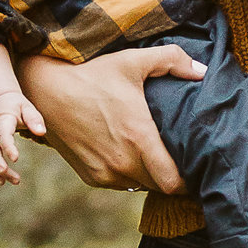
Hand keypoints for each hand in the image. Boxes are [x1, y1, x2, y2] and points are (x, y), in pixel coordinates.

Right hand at [0, 87, 47, 185]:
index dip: (8, 147)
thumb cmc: (16, 105)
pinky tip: (2, 181)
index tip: (16, 159)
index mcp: (2, 120)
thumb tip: (41, 132)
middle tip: (5, 172)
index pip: (3, 135)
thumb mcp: (26, 106)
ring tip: (14, 181)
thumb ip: (34, 118)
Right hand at [18, 44, 205, 193]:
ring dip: (149, 175)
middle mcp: (123, 162)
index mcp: (139, 138)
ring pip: (140, 186)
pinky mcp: (90, 176)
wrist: (45, 90)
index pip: (174, 182)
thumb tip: (202, 70)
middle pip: (160, 186)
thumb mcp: (133, 60)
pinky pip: (120, 184)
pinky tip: (129, 154)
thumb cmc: (93, 74)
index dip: (188, 180)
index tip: (194, 166)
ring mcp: (105, 173)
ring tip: (155, 155)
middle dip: (171, 176)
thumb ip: (173, 60)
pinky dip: (128, 174)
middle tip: (178, 158)